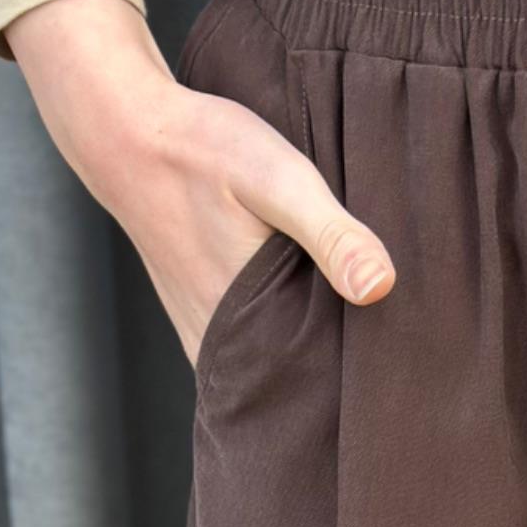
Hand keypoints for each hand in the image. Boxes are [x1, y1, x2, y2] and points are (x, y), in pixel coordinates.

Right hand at [3, 0, 395, 365]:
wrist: (123, 131)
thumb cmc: (202, 151)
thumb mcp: (278, 180)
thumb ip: (330, 233)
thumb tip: (380, 289)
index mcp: (248, 335)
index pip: (320, 395)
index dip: (362, 393)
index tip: (404, 384)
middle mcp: (225, 350)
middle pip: (301, 390)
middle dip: (345, 387)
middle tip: (399, 371)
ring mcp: (209, 338)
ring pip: (278, 372)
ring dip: (316, 364)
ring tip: (368, 347)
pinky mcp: (205, 319)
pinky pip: (256, 349)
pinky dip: (287, 340)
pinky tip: (318, 318)